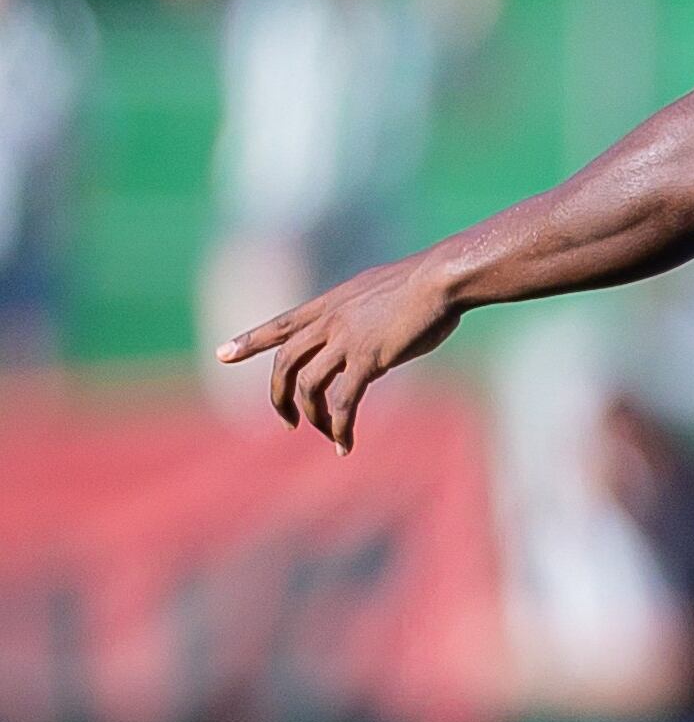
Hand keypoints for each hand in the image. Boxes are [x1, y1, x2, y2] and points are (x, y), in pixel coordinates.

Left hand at [217, 252, 465, 453]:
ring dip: (313, 415)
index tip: (223, 355)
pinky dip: (341, 426)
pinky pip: (345, 401)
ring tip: (326, 433)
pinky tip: (346, 443)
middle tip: (285, 421)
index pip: (281, 324)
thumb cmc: (427, 283)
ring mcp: (346, 340)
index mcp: (331, 304)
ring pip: (309, 385)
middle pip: (285, 362)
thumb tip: (374, 334)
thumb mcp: (383, 294)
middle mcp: (330, 321)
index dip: (250, 341)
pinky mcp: (368, 359)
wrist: (443, 278)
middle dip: (279, 396)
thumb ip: (367, 316)